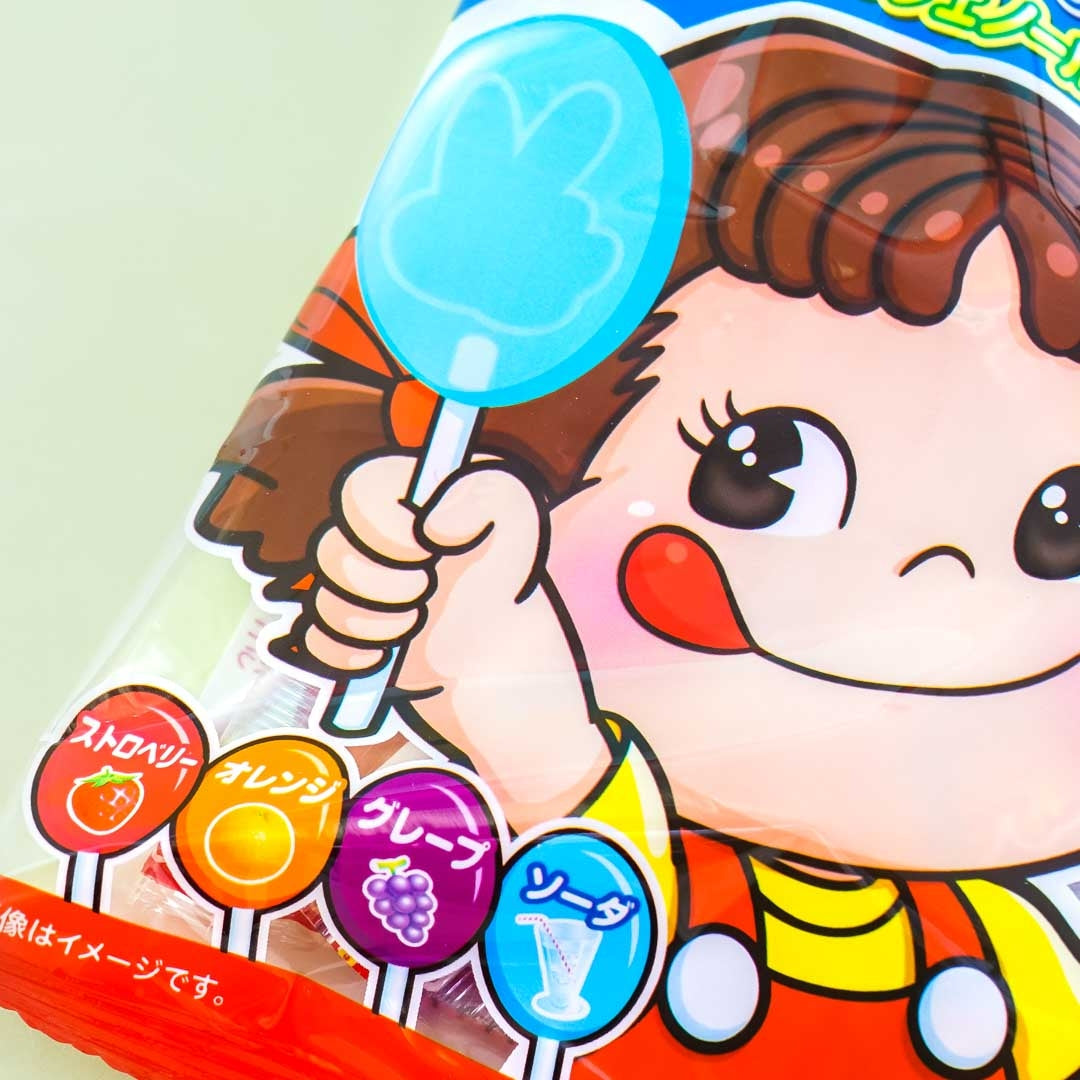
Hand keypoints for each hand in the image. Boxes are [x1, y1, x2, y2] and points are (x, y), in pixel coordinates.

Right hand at [302, 452, 609, 827]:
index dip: (381, 526)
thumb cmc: (521, 621)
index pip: (361, 490)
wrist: (511, 705)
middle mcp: (387, 550)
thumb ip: (493, 499)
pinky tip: (384, 658)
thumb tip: (430, 519)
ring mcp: (365, 599)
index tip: (426, 553)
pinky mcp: (352, 646)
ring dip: (370, 623)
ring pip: (322, 598)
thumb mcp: (525, 545)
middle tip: (426, 599)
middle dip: (382, 584)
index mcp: (422, 512)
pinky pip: (314, 642)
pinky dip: (345, 655)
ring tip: (414, 631)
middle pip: (333, 549)